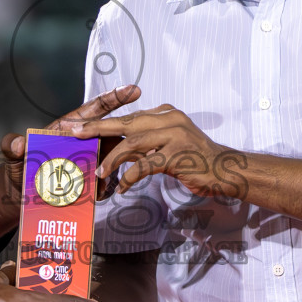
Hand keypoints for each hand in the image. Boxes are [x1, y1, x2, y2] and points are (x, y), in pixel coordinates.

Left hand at [1, 84, 141, 193]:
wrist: (21, 191)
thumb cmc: (20, 166)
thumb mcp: (13, 155)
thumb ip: (12, 146)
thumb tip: (18, 144)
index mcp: (69, 127)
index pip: (95, 109)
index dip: (114, 98)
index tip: (133, 90)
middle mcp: (84, 140)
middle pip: (111, 134)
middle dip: (123, 140)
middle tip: (127, 150)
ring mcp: (89, 159)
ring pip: (111, 160)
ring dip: (112, 170)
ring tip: (101, 186)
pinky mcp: (89, 178)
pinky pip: (103, 181)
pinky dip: (103, 188)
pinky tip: (97, 196)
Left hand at [72, 104, 244, 197]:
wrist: (227, 171)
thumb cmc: (198, 161)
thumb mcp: (172, 144)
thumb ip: (150, 142)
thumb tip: (124, 150)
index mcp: (166, 114)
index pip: (129, 116)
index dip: (103, 122)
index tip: (81, 126)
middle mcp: (169, 119)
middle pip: (125, 123)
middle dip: (97, 129)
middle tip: (74, 134)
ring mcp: (174, 135)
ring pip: (132, 143)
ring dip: (112, 159)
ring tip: (99, 173)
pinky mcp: (177, 155)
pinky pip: (145, 165)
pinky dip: (130, 176)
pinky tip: (122, 187)